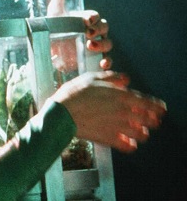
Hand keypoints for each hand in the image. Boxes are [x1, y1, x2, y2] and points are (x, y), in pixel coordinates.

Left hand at [47, 0, 112, 69]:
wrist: (46, 52)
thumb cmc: (52, 28)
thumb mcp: (55, 10)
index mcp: (84, 20)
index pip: (95, 16)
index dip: (92, 17)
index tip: (86, 20)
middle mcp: (91, 32)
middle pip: (104, 29)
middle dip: (98, 30)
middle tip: (88, 33)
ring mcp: (93, 47)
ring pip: (107, 43)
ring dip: (102, 45)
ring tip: (89, 46)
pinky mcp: (92, 61)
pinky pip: (106, 61)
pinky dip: (107, 62)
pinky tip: (102, 64)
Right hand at [52, 71, 166, 152]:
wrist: (62, 113)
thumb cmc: (74, 93)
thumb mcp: (91, 78)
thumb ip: (111, 77)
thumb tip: (125, 78)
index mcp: (122, 96)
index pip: (149, 103)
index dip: (157, 106)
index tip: (161, 109)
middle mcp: (124, 112)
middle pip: (149, 120)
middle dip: (153, 120)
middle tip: (154, 121)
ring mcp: (118, 127)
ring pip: (141, 135)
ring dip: (142, 133)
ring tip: (140, 133)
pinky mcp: (110, 139)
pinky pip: (128, 146)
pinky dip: (130, 145)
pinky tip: (128, 143)